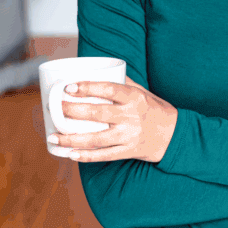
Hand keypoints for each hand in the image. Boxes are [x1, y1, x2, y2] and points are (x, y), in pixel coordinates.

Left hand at [48, 77, 177, 162]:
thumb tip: (97, 71)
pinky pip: (104, 155)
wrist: (174, 135)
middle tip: (54, 108)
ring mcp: (129, 135)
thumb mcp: (143, 91)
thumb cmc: (155, 109)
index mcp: (134, 98)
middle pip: (98, 113)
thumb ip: (122, 82)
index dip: (87, 87)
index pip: (108, 90)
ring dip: (72, 139)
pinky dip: (86, 156)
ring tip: (53, 136)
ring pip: (97, 138)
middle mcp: (131, 116)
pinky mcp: (128, 151)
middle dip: (73, 111)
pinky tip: (70, 154)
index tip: (68, 87)